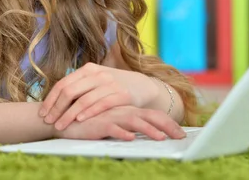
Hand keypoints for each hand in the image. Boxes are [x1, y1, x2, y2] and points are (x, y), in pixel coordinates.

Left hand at [39, 63, 159, 130]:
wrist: (142, 85)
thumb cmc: (114, 86)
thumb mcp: (96, 80)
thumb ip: (79, 86)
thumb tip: (54, 99)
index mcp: (89, 69)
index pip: (63, 84)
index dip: (51, 99)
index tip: (43, 113)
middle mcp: (98, 74)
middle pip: (70, 92)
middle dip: (57, 108)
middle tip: (49, 121)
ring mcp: (110, 83)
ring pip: (84, 100)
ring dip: (69, 115)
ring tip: (60, 126)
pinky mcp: (122, 94)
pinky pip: (101, 104)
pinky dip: (88, 112)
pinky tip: (79, 120)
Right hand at [54, 106, 186, 140]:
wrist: (66, 117)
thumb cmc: (93, 121)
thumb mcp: (114, 123)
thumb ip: (128, 126)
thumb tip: (146, 135)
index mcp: (130, 111)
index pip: (154, 115)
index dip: (169, 123)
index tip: (182, 133)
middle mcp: (124, 111)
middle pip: (150, 116)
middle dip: (167, 126)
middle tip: (181, 137)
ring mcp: (112, 116)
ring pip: (134, 121)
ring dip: (148, 130)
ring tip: (161, 138)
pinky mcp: (99, 123)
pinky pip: (112, 128)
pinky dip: (121, 133)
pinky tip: (130, 139)